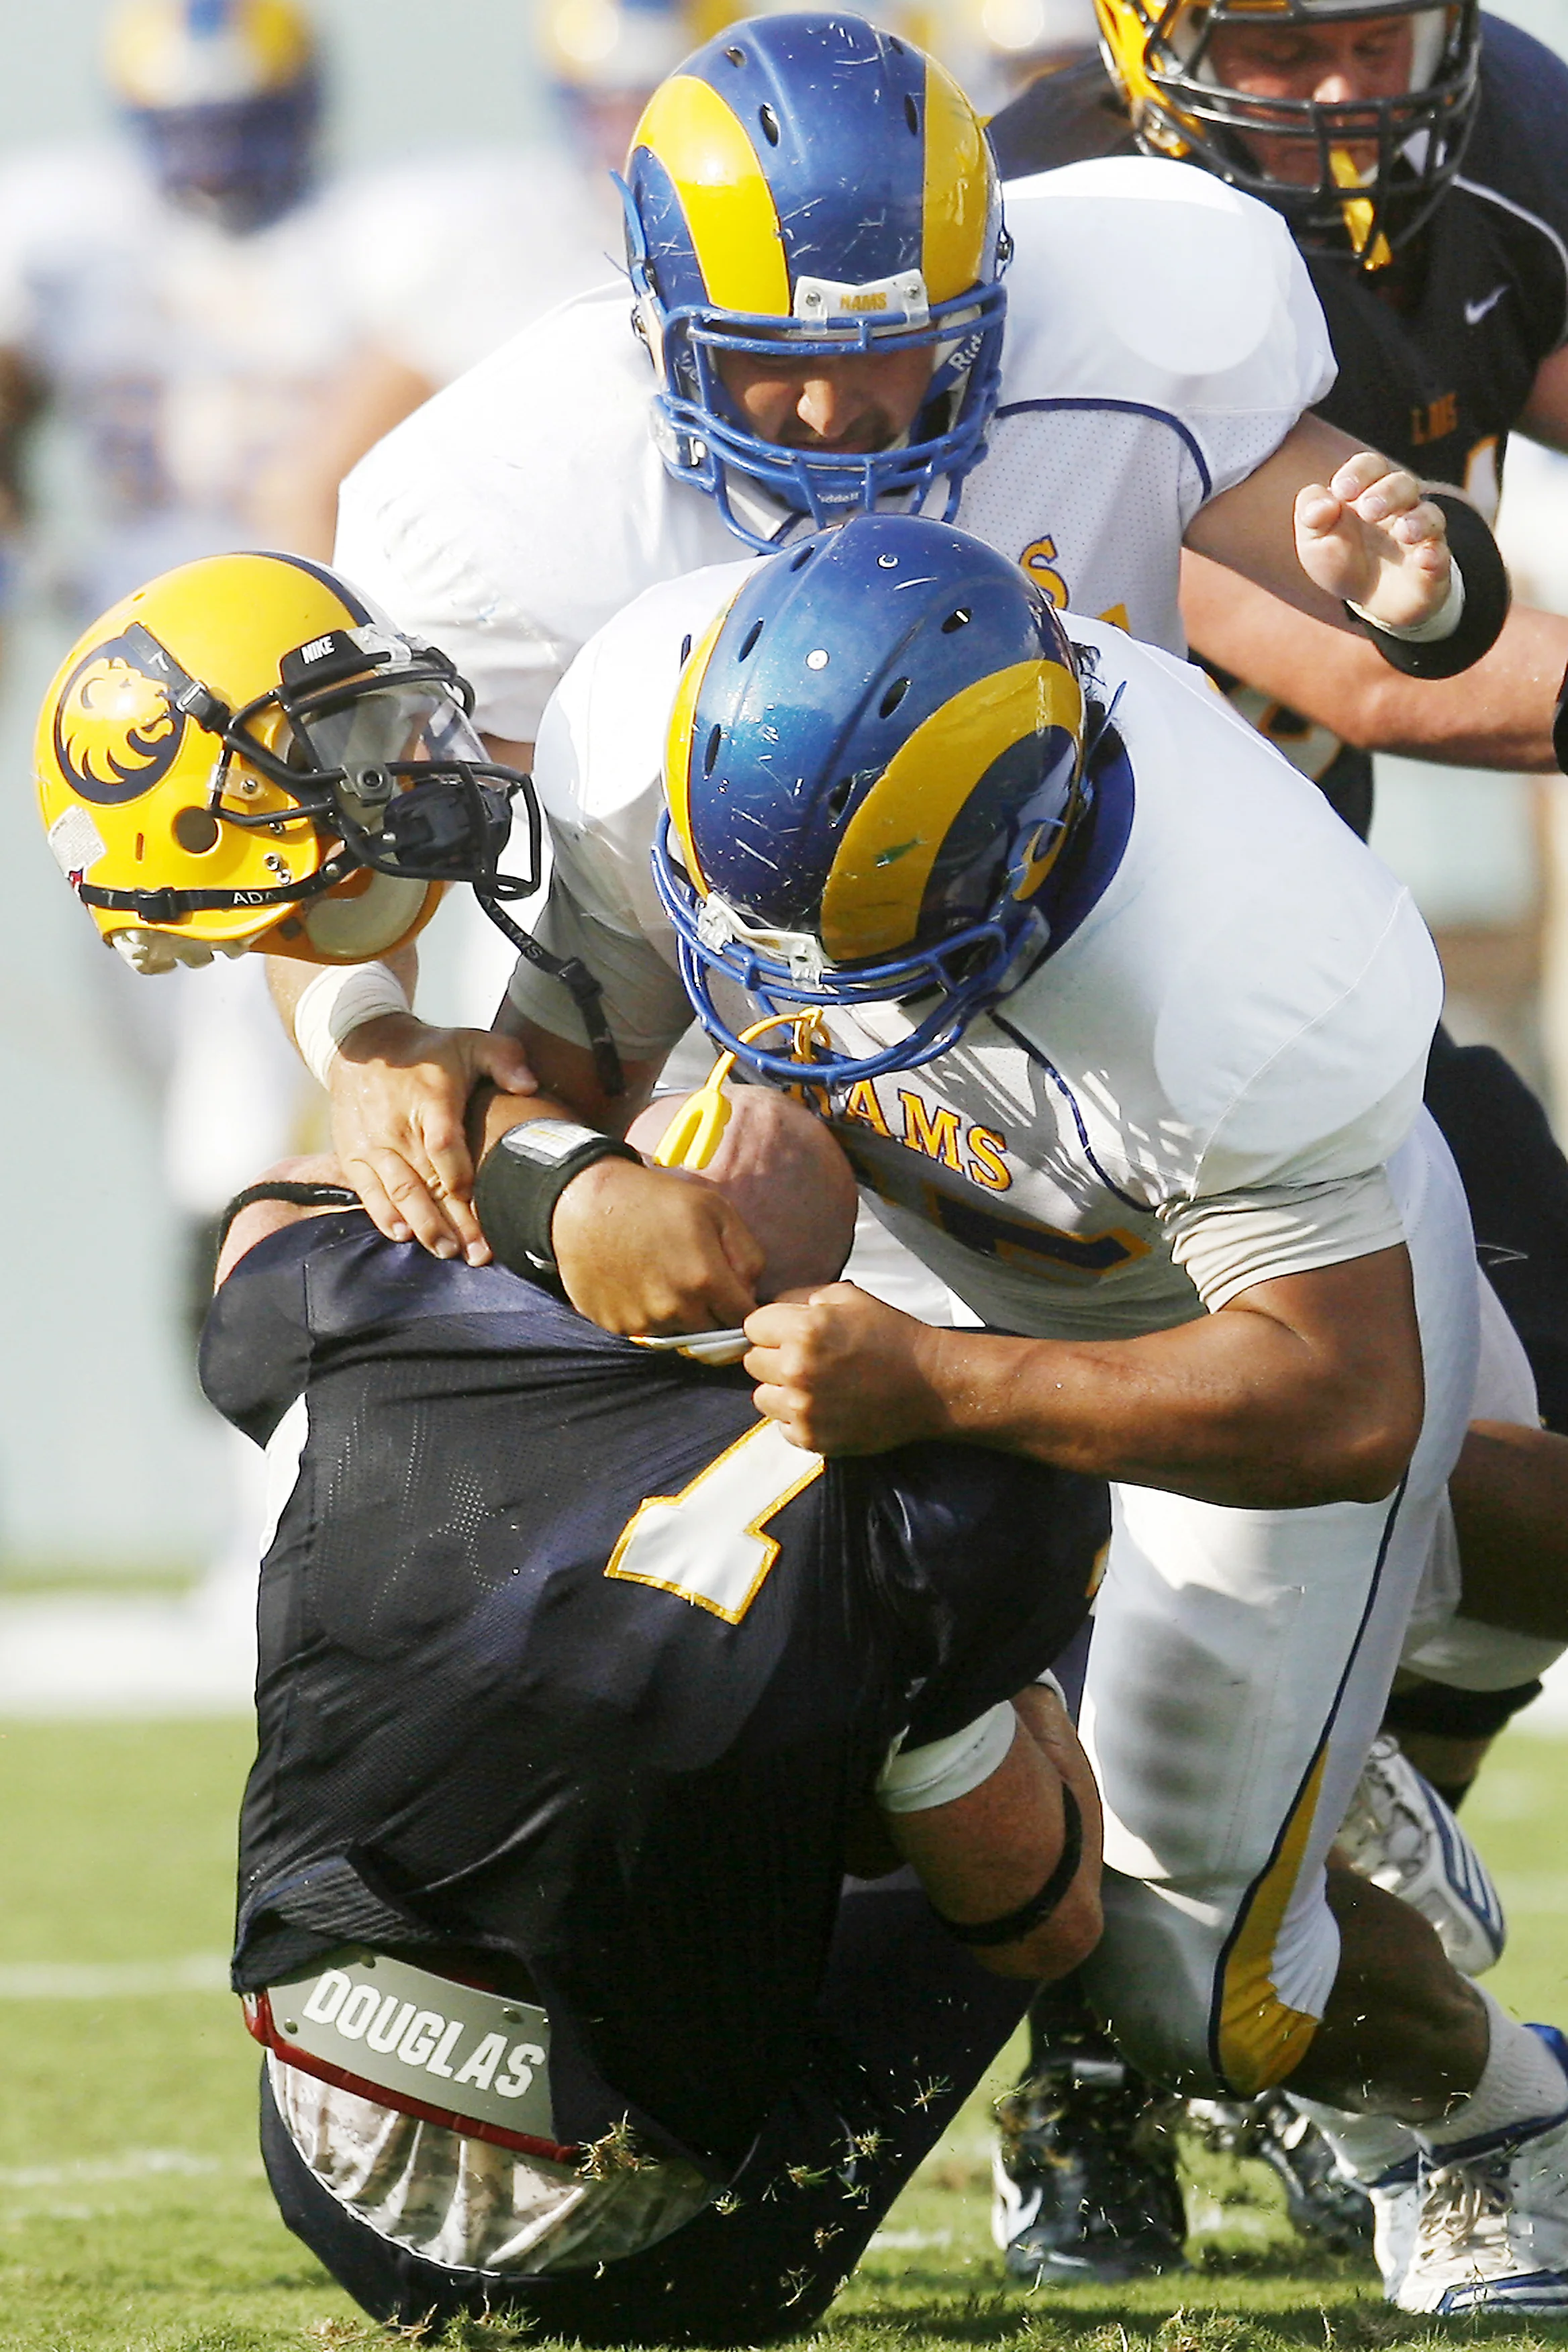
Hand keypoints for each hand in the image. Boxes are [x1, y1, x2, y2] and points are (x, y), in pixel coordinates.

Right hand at [331, 1012, 535, 1261]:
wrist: (363, 1045)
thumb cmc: (430, 1051)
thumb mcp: (471, 1040)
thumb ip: (504, 1059)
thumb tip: (529, 1084)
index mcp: (430, 1100)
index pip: (445, 1145)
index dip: (462, 1178)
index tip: (485, 1207)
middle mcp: (398, 1125)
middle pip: (427, 1180)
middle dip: (452, 1220)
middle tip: (477, 1254)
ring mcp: (373, 1143)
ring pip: (399, 1191)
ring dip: (423, 1225)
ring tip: (447, 1251)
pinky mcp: (354, 1154)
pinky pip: (368, 1190)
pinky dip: (383, 1215)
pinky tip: (403, 1236)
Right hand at [552, 1157, 763, 1332]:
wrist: (585, 1202)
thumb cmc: (655, 1200)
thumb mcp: (715, 1210)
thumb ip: (747, 1254)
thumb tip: (751, 1291)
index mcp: (705, 1281)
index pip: (744, 1319)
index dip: (743, 1307)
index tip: (734, 1294)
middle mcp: (675, 1310)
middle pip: (712, 1332)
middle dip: (713, 1313)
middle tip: (696, 1281)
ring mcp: (643, 1322)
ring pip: (679, 1334)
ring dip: (680, 1316)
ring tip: (664, 1278)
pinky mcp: (616, 1327)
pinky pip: (646, 1332)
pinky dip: (648, 1316)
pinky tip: (639, 1284)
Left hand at [744, 1283, 949, 1454]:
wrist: (931, 1385)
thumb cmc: (892, 1336)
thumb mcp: (849, 1296)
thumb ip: (802, 1297)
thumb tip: (771, 1307)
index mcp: (804, 1330)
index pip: (752, 1326)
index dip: (772, 1327)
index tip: (790, 1332)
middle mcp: (797, 1370)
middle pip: (752, 1361)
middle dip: (774, 1357)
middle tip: (807, 1358)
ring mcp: (803, 1408)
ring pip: (761, 1397)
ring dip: (780, 1390)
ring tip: (814, 1384)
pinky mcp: (812, 1439)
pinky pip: (781, 1426)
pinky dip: (797, 1418)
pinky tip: (825, 1406)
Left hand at [1295, 451, 1450, 630]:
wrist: (1369, 600)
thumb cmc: (1341, 560)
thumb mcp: (1315, 543)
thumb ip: (1311, 517)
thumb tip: (1322, 503)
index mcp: (1368, 492)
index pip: (1371, 466)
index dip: (1359, 472)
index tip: (1343, 490)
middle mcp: (1400, 507)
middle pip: (1403, 484)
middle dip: (1388, 493)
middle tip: (1369, 511)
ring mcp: (1420, 535)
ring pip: (1430, 515)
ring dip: (1418, 521)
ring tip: (1403, 532)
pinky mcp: (1433, 565)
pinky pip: (1441, 554)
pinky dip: (1434, 554)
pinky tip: (1424, 558)